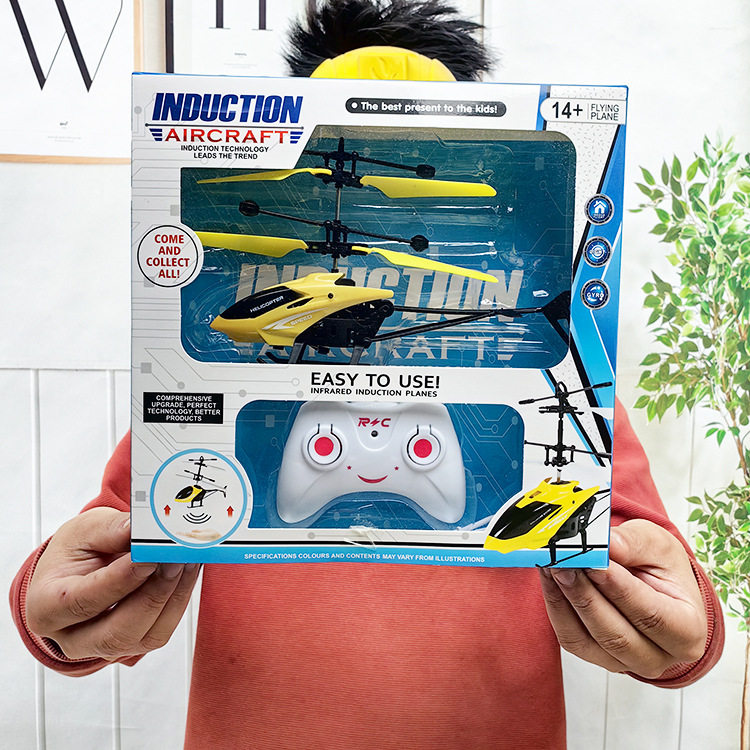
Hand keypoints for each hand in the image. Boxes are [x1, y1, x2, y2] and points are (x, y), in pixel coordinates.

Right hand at [25, 507, 200, 661]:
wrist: (80, 568)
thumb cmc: (77, 551)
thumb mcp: (84, 530)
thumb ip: (110, 530)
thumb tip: (138, 529)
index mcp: (46, 607)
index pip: (83, 601)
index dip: (121, 580)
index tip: (151, 556)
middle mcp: (71, 638)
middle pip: (116, 632)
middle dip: (153, 593)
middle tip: (177, 558)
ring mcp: (103, 648)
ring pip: (145, 637)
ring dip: (173, 596)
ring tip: (188, 560)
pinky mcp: (133, 645)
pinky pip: (161, 630)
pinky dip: (179, 600)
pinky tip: (188, 571)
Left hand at [538, 519, 707, 678]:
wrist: (652, 580)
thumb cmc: (661, 567)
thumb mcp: (657, 544)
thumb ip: (634, 543)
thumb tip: (608, 544)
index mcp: (689, 631)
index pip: (651, 616)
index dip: (619, 589)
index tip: (594, 562)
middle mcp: (660, 656)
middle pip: (616, 634)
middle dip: (585, 595)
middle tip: (563, 562)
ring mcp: (626, 662)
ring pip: (588, 640)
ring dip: (565, 600)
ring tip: (552, 566)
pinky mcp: (597, 656)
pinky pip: (570, 637)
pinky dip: (556, 606)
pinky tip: (549, 579)